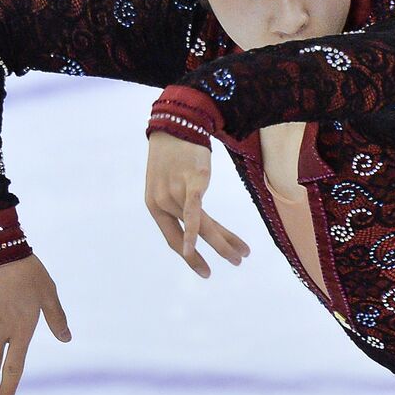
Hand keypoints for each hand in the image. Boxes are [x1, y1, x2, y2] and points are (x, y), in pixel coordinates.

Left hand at [145, 130, 250, 276]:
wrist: (176, 122)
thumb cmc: (173, 152)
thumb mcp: (167, 179)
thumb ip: (177, 200)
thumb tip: (194, 216)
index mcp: (154, 205)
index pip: (172, 239)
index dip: (190, 258)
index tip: (206, 272)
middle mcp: (162, 202)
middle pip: (191, 236)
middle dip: (215, 252)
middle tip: (235, 263)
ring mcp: (175, 192)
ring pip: (202, 225)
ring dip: (223, 242)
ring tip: (241, 255)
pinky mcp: (192, 181)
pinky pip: (195, 211)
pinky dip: (196, 229)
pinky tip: (205, 244)